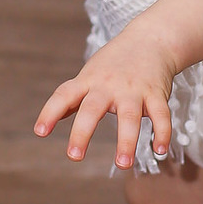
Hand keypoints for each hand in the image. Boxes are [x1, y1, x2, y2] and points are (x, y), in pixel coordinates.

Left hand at [34, 31, 174, 166]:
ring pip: (129, 116)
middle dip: (82, 133)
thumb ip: (73, 98)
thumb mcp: (89, 75)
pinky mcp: (156, 93)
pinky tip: (159, 150)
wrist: (151, 39)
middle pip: (92, 109)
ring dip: (126, 141)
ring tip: (122, 164)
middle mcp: (108, 85)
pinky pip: (160, 114)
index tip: (40, 132)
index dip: (50, 113)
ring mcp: (133, 89)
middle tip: (73, 157)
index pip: (64, 95)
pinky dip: (162, 132)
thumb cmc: (114, 62)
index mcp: (89, 81)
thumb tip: (50, 120)